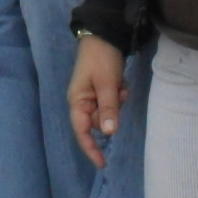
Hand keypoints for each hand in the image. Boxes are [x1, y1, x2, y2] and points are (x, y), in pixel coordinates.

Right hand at [68, 33, 128, 168]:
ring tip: (120, 85)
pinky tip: (121, 82)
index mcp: (77, 101)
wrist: (103, 34)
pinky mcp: (100, 89)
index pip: (82, 131)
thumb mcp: (107, 84)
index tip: (102, 164)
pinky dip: (118, 94)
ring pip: (108, 111)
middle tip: (119, 92)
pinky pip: (112, 101)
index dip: (91, 148)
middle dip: (112, 112)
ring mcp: (91, 95)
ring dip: (117, 102)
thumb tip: (108, 133)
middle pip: (99, 121)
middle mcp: (81, 101)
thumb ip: (108, 108)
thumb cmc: (101, 58)